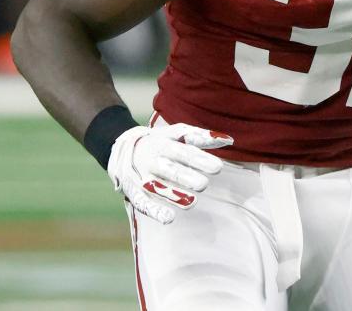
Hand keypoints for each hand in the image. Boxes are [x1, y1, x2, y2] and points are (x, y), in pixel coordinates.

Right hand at [107, 122, 232, 223]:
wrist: (121, 147)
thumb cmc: (160, 140)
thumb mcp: (178, 133)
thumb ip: (202, 137)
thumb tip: (230, 139)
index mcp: (164, 144)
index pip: (184, 152)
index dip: (200, 160)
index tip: (218, 168)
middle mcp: (152, 161)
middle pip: (170, 170)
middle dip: (186, 178)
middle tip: (204, 184)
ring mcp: (142, 178)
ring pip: (157, 188)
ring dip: (173, 196)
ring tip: (192, 203)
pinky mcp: (134, 193)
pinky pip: (143, 203)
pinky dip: (155, 211)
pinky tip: (169, 218)